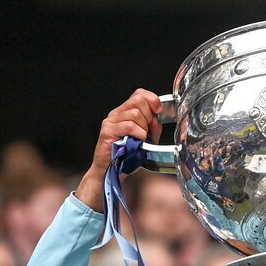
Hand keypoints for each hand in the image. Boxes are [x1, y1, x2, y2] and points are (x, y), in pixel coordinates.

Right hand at [75, 89, 163, 211]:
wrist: (110, 172)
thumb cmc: (126, 157)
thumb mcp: (146, 139)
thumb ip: (153, 126)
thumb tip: (158, 117)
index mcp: (124, 113)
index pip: (139, 94)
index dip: (152, 99)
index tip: (159, 111)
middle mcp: (116, 114)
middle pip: (138, 101)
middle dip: (149, 116)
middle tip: (147, 132)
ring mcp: (110, 122)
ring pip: (135, 113)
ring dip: (143, 128)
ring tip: (140, 140)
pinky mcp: (107, 131)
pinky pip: (129, 125)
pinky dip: (138, 134)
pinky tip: (137, 142)